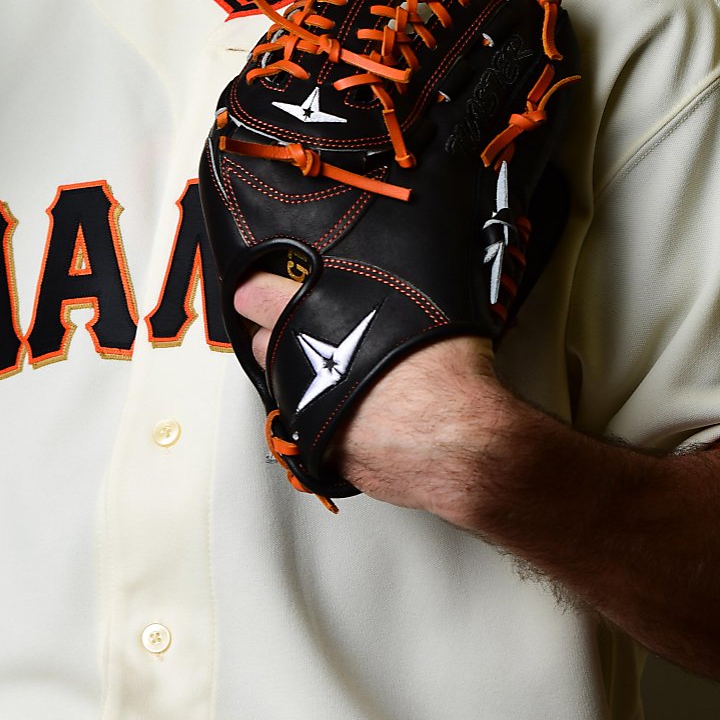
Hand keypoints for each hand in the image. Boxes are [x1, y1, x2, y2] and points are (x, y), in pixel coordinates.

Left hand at [231, 271, 508, 522]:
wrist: (461, 447)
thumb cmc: (449, 381)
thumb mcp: (431, 303)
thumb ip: (399, 288)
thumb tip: (411, 271)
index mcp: (320, 319)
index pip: (258, 294)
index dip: (258, 290)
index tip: (258, 289)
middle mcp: (305, 365)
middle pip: (262, 343)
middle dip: (278, 336)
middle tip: (304, 331)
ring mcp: (308, 410)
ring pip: (282, 386)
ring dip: (301, 378)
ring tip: (338, 372)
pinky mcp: (319, 448)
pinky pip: (309, 426)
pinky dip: (324, 417)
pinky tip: (355, 410)